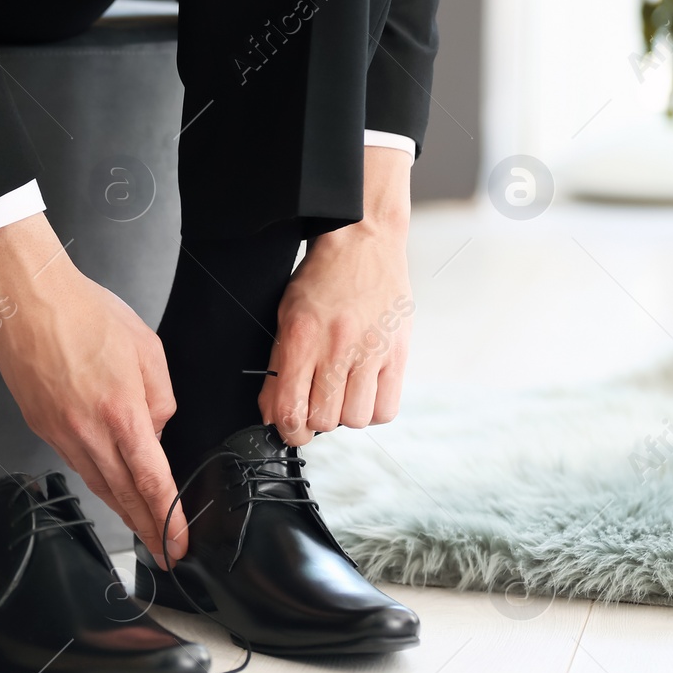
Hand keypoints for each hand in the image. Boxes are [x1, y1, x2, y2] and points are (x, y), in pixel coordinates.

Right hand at [0, 214, 186, 566]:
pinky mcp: (41, 426)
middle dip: (147, 529)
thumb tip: (157, 431)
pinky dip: (95, 481)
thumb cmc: (85, 313)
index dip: (168, 518)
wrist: (28, 302)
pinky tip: (106, 487)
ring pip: (97, 483)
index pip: (151, 480)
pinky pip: (74, 462)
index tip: (179, 544)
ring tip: (140, 530)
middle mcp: (88, 430)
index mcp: (122, 411)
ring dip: (122, 511)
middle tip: (164, 553)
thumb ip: (160, 397)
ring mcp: (60, 432)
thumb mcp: (147, 349)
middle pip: (122, 494)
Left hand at [259, 146, 415, 445]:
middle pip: (323, 420)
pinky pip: (387, 408)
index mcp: (302, 338)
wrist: (364, 242)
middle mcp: (337, 348)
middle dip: (313, 423)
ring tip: (340, 395)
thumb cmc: (321, 279)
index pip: (290, 409)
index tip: (287, 429)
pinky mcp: (398, 353)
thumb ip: (279, 364)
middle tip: (313, 407)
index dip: (286, 430)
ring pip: (355, 419)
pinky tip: (363, 393)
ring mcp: (371, 352)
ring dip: (344, 415)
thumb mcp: (286, 315)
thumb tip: (274, 412)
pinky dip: (373, 410)